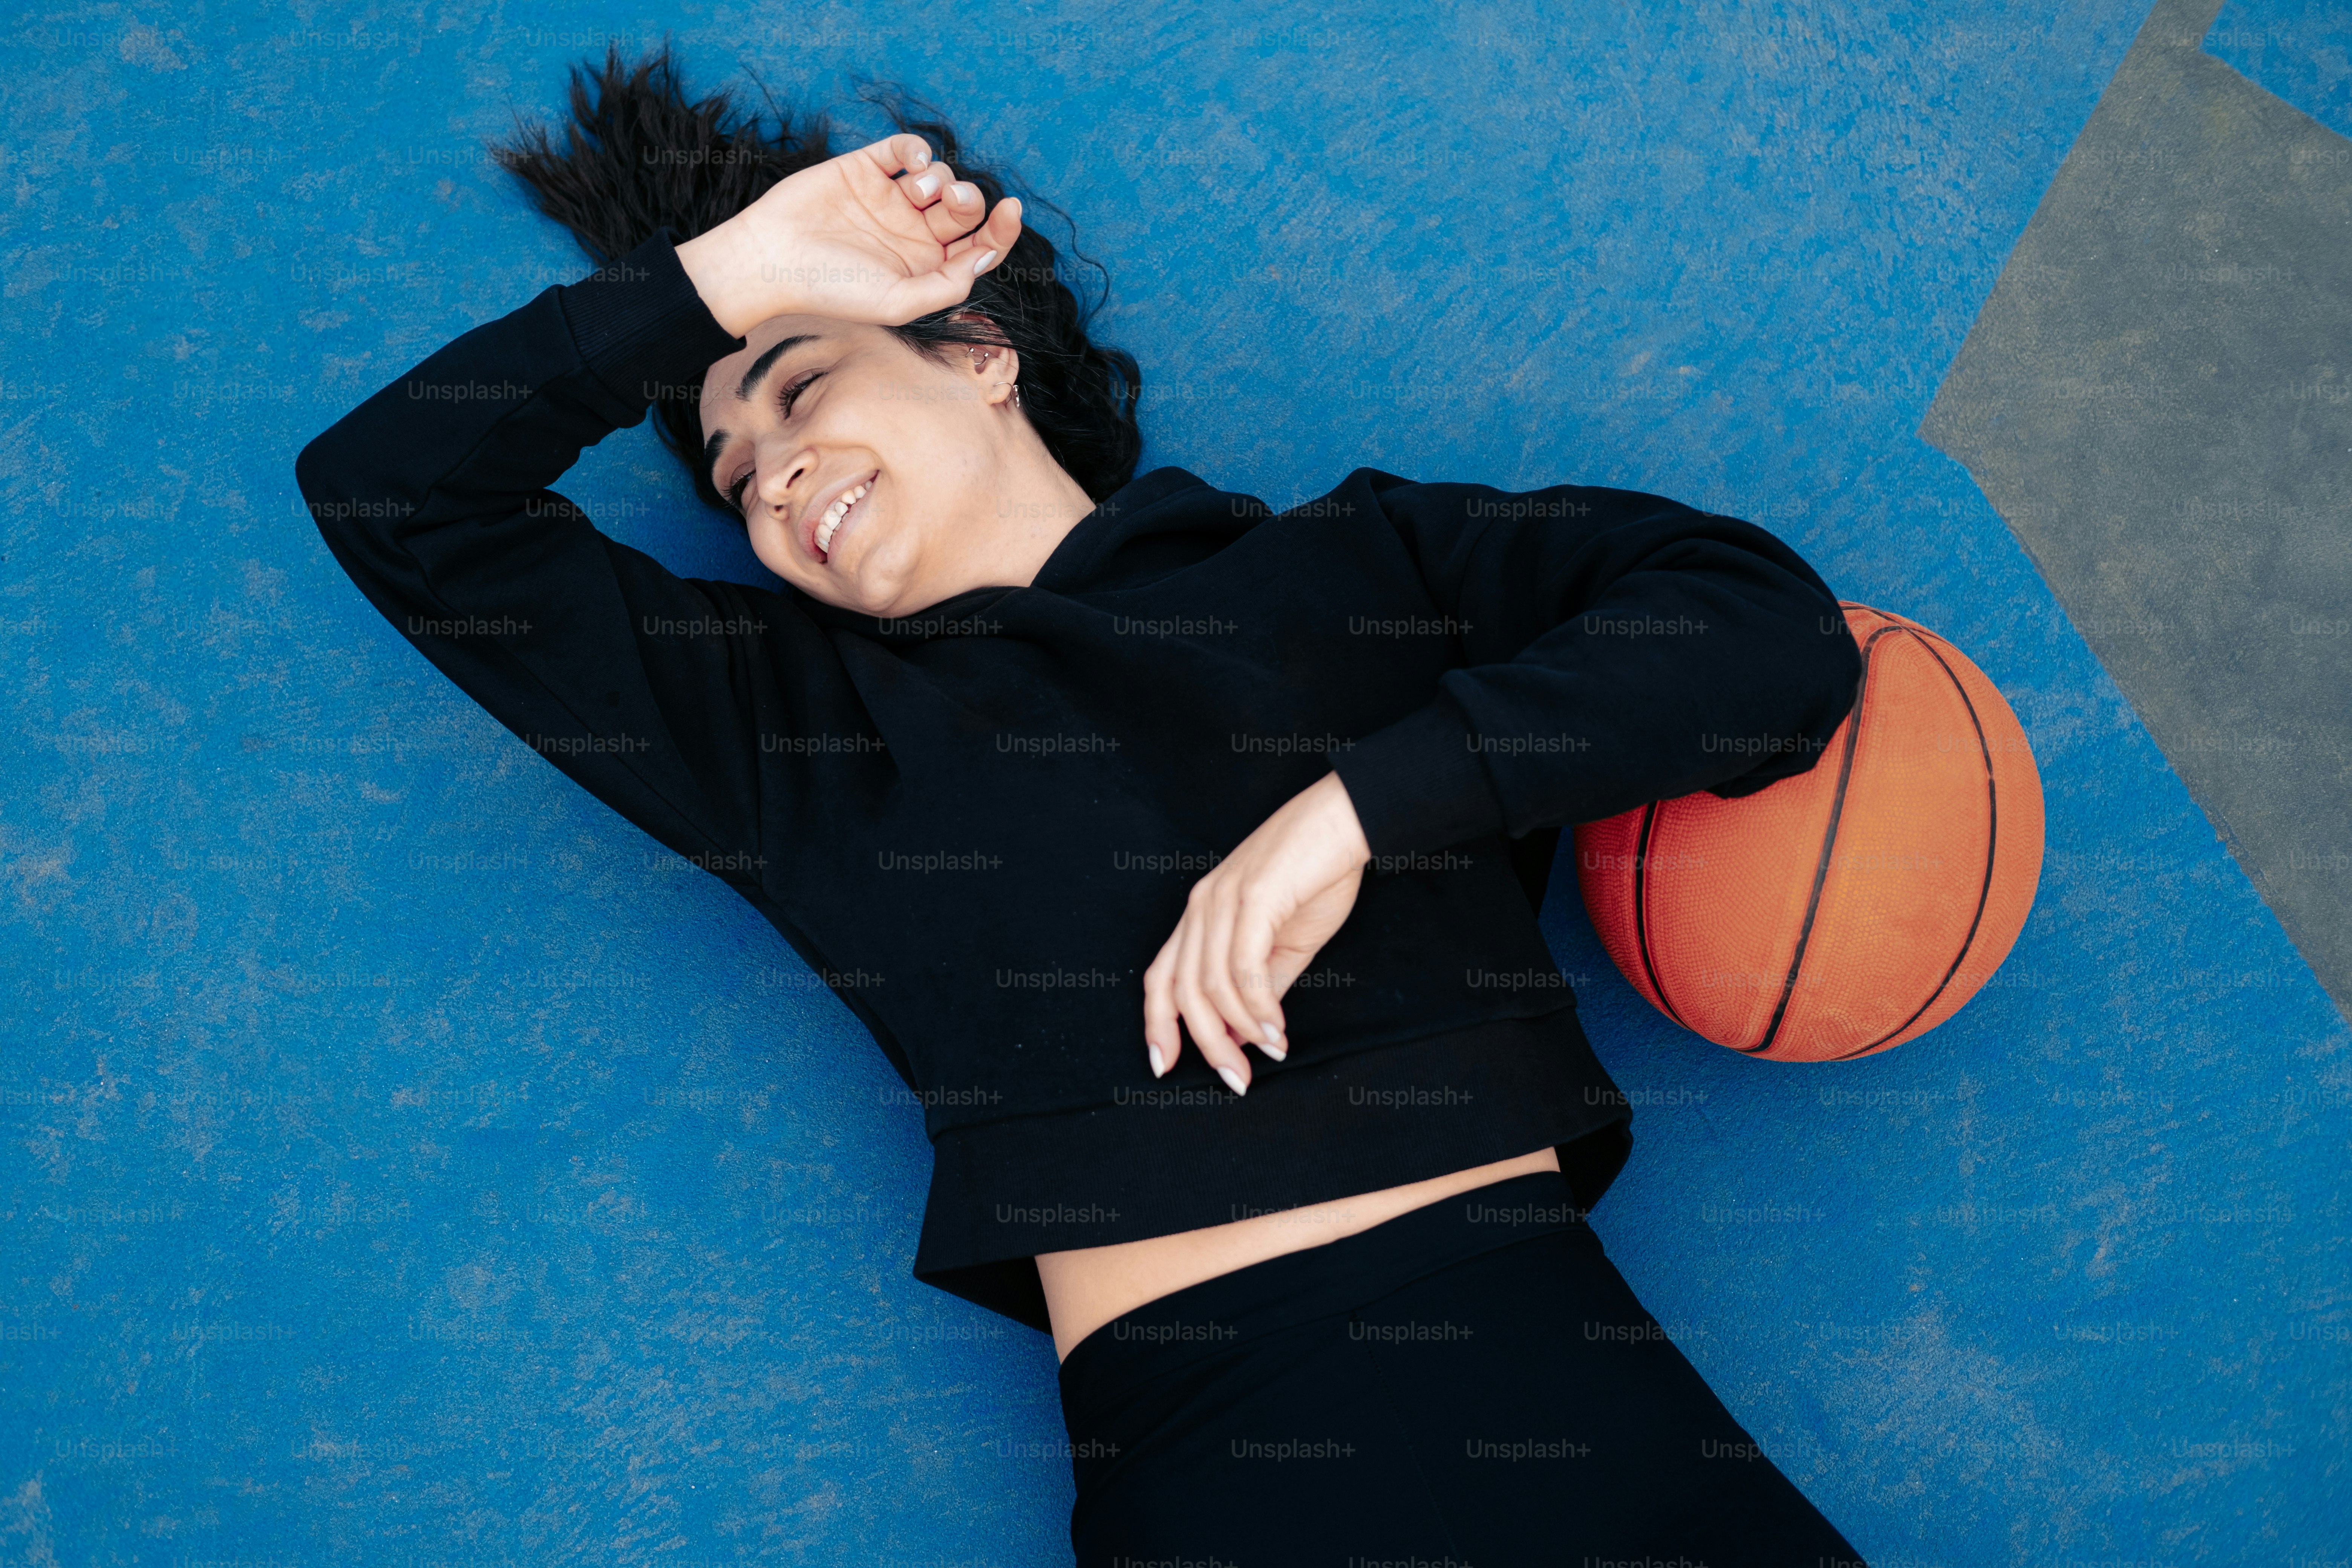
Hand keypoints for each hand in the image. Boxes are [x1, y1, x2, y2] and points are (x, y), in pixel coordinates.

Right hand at [675, 132, 1024, 335]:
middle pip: (964, 208)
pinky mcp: (866, 168)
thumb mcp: (897, 303)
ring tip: (916, 191)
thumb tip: (984, 257)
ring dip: (941, 178)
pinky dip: (919, 149)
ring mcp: (891, 199)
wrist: (772, 260)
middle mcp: (914, 233)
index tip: (1011, 211)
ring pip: (940, 176)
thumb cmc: (832, 290)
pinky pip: (907, 148)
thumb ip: (947, 286)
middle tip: (952, 200)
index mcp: (927, 267)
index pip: (979, 245)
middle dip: (969, 199)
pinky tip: (913, 161)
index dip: (1001, 229)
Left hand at [1142, 772, 1372, 1094]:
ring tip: (1270, 1054)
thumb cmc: (1318, 875)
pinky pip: (1244, 967)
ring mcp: (1223, 898)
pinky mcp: (1254, 897)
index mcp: (1201, 914)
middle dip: (1206, 1044)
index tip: (1165, 1067)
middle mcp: (1201, 905)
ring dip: (1240, 1030)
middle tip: (1237, 1079)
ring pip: (1210, 983)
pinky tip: (1277, 1030)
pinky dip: (1259, 1008)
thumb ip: (1262, 987)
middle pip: (1182, 990)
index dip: (1157, 1025)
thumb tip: (1244, 1036)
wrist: (1349, 821)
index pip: (1160, 976)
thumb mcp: (1286, 943)